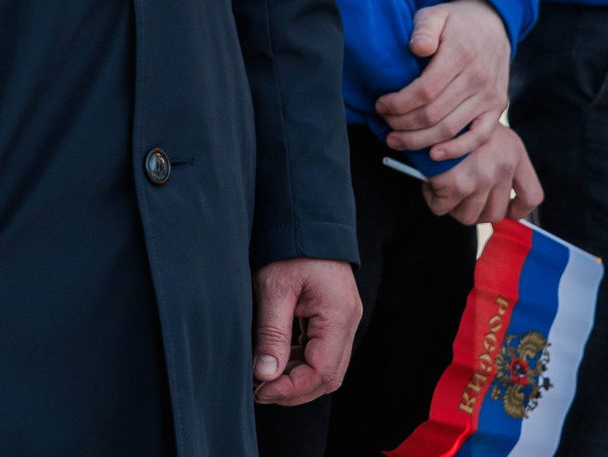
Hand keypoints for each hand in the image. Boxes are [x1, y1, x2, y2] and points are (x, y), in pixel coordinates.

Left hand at [253, 257, 360, 406]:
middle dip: (295, 390)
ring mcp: (344, 319)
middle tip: (260, 390)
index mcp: (338, 315)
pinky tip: (277, 359)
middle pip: (329, 376)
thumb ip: (272, 333)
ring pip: (327, 368)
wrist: (306, 218)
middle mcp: (348, 321)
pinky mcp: (335, 316)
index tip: (260, 390)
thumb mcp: (274, 288)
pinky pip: (323, 352)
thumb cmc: (291, 247)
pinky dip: (300, 363)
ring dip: (297, 379)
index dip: (291, 388)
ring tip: (264, 376)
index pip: (322, 371)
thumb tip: (266, 375)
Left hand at [377, 0, 509, 159]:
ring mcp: (489, 96)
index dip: (398, 104)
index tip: (380, 105)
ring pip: (449, 129)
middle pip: (433, 114)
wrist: (493, 25)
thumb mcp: (436, 14)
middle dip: (402, 125)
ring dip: (418, 141)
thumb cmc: (456, 23)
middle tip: (384, 125)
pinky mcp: (497, 108)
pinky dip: (456, 151)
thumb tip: (417, 47)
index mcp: (461, 54)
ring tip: (396, 141)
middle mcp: (478, 78)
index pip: (424, 91)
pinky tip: (433, 156)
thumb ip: (424, 28)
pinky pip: (478, 137)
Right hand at [422, 126, 544, 225]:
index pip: (532, 196)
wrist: (433, 104)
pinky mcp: (457, 183)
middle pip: (495, 213)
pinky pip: (442, 209)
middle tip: (459, 196)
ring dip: (453, 206)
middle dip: (475, 211)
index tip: (505, 210)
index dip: (518, 210)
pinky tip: (429, 181)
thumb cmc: (456, 122)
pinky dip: (433, 199)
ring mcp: (482, 176)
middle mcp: (504, 164)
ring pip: (469, 216)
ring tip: (443, 186)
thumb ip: (498, 164)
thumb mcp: (488, 135)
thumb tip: (500, 210)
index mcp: (514, 152)